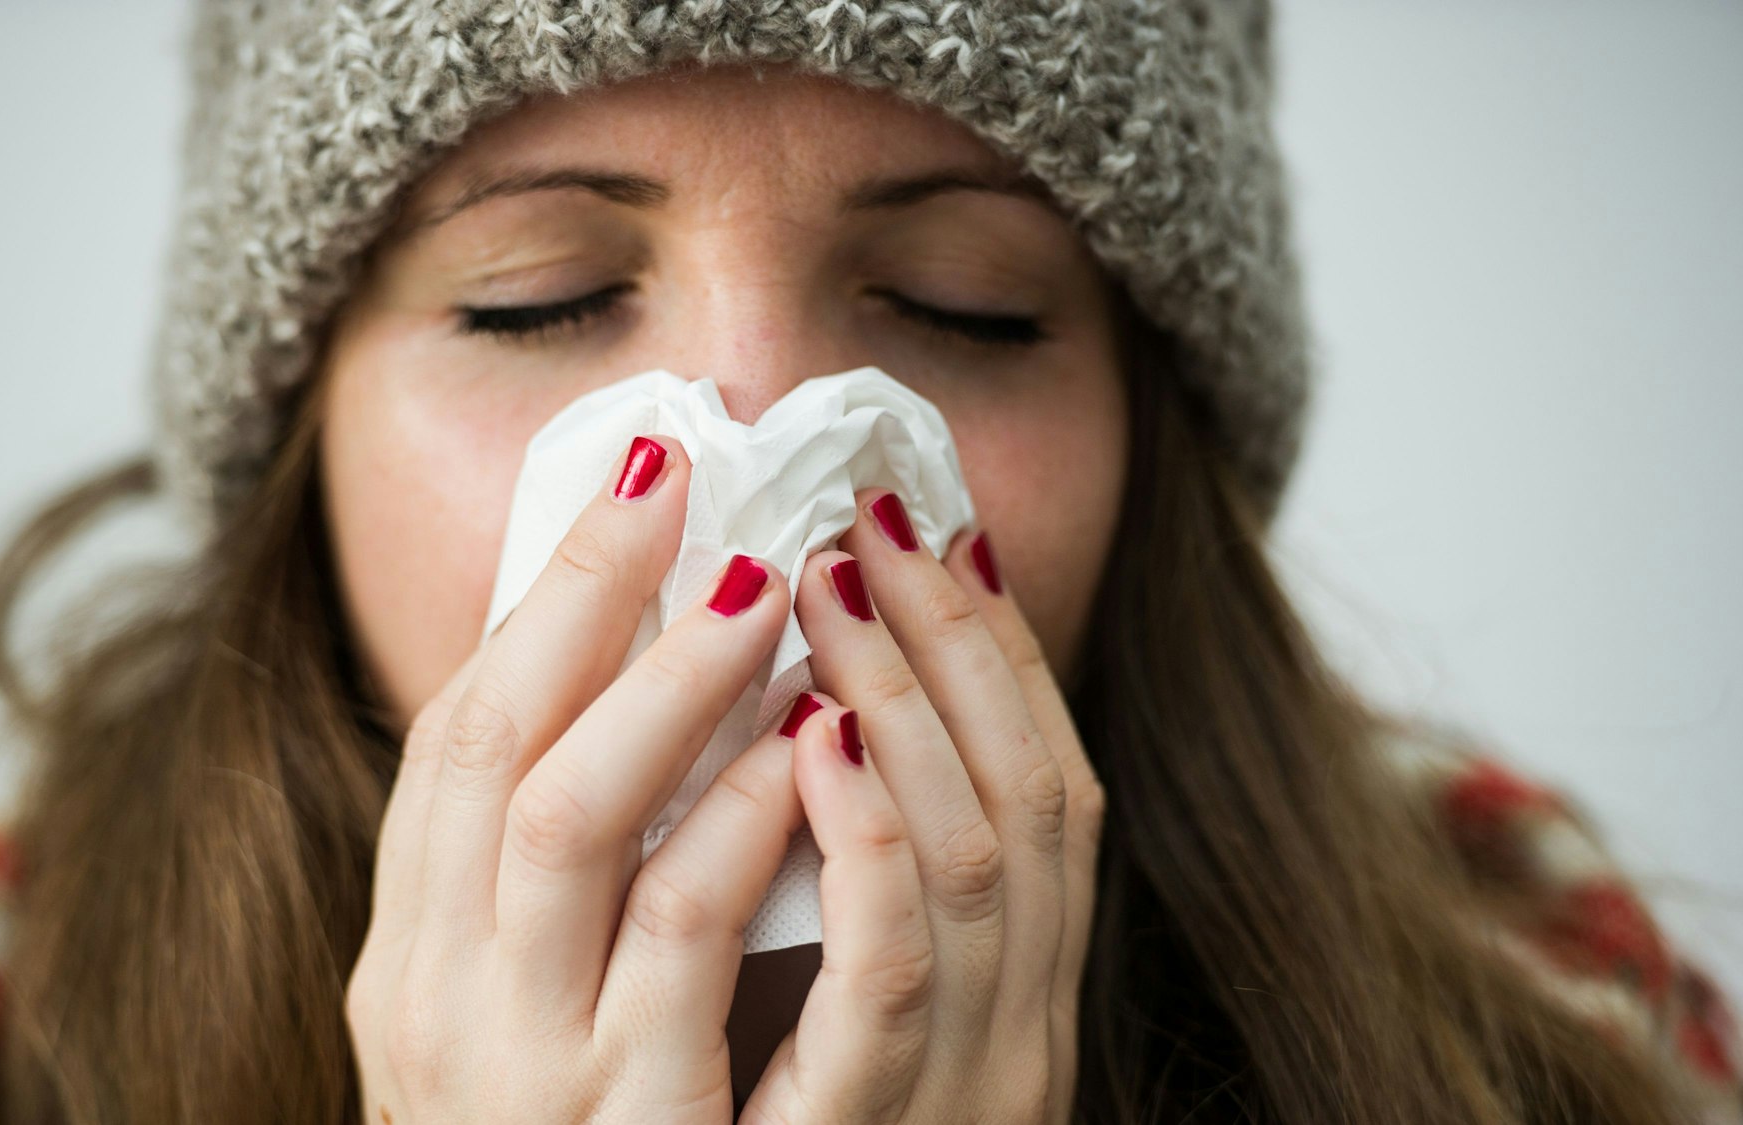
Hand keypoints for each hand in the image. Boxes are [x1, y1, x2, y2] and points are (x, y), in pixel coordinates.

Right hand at [347, 433, 814, 1121]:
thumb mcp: (517, 1011)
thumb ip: (553, 878)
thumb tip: (632, 680)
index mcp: (410, 960)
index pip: (453, 741)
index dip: (543, 598)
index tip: (632, 478)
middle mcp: (441, 1008)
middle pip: (497, 755)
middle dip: (592, 603)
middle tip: (690, 486)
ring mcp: (531, 1073)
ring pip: (579, 831)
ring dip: (676, 691)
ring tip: (765, 584)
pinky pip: (687, 950)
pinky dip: (744, 827)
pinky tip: (805, 748)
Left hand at [738, 488, 1103, 1124]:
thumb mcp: (852, 1028)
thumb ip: (855, 900)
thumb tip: (806, 722)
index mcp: (1019, 1001)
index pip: (1052, 792)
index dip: (1002, 655)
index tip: (931, 530)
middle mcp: (1023, 1038)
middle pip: (1034, 797)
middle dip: (953, 644)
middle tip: (867, 519)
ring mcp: (965, 1088)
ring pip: (981, 859)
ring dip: (910, 702)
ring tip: (822, 582)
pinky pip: (896, 978)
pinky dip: (869, 843)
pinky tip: (816, 740)